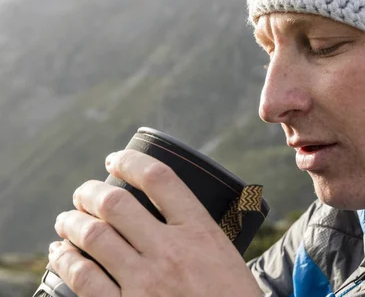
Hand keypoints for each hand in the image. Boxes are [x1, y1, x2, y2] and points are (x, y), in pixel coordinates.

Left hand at [49, 149, 262, 296]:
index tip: (115, 161)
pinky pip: (84, 278)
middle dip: (89, 193)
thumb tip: (172, 210)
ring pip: (94, 236)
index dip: (131, 162)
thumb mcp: (226, 255)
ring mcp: (146, 281)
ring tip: (66, 220)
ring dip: (71, 222)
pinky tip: (60, 253)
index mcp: (199, 231)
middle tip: (83, 194)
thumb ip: (198, 231)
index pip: (159, 179)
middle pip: (116, 204)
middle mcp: (170, 251)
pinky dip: (65, 261)